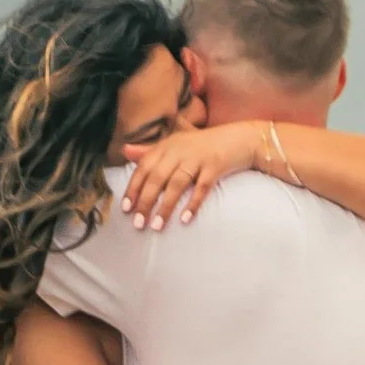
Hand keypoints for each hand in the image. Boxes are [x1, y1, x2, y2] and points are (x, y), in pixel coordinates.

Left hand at [116, 117, 263, 229]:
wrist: (240, 137)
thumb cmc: (204, 144)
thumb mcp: (175, 143)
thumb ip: (150, 150)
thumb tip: (125, 150)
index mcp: (167, 145)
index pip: (143, 167)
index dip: (133, 188)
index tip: (126, 209)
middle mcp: (179, 150)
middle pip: (157, 178)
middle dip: (145, 202)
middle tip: (138, 224)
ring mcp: (198, 157)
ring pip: (176, 184)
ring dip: (165, 206)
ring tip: (157, 226)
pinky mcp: (215, 165)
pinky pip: (202, 187)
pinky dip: (193, 203)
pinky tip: (185, 219)